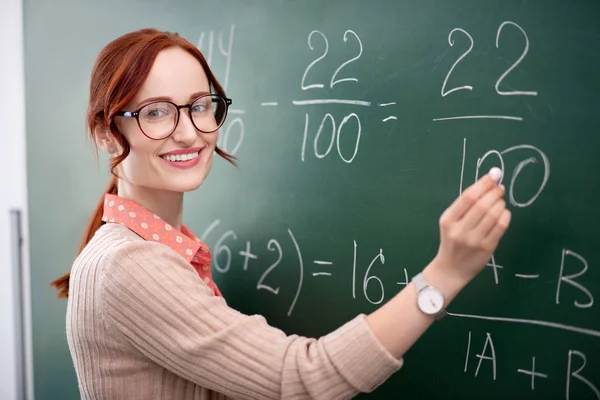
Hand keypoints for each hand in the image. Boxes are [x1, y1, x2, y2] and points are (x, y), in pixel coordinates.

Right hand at [432, 168, 510, 284]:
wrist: (450, 269)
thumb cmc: (452, 241)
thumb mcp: (450, 222)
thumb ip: (466, 205)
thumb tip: (489, 181)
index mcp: (448, 220)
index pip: (468, 197)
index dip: (483, 184)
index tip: (493, 175)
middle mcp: (459, 230)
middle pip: (482, 205)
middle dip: (494, 192)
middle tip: (500, 188)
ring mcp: (473, 240)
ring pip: (493, 215)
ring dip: (500, 203)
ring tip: (500, 201)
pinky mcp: (487, 248)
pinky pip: (500, 227)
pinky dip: (505, 216)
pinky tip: (503, 213)